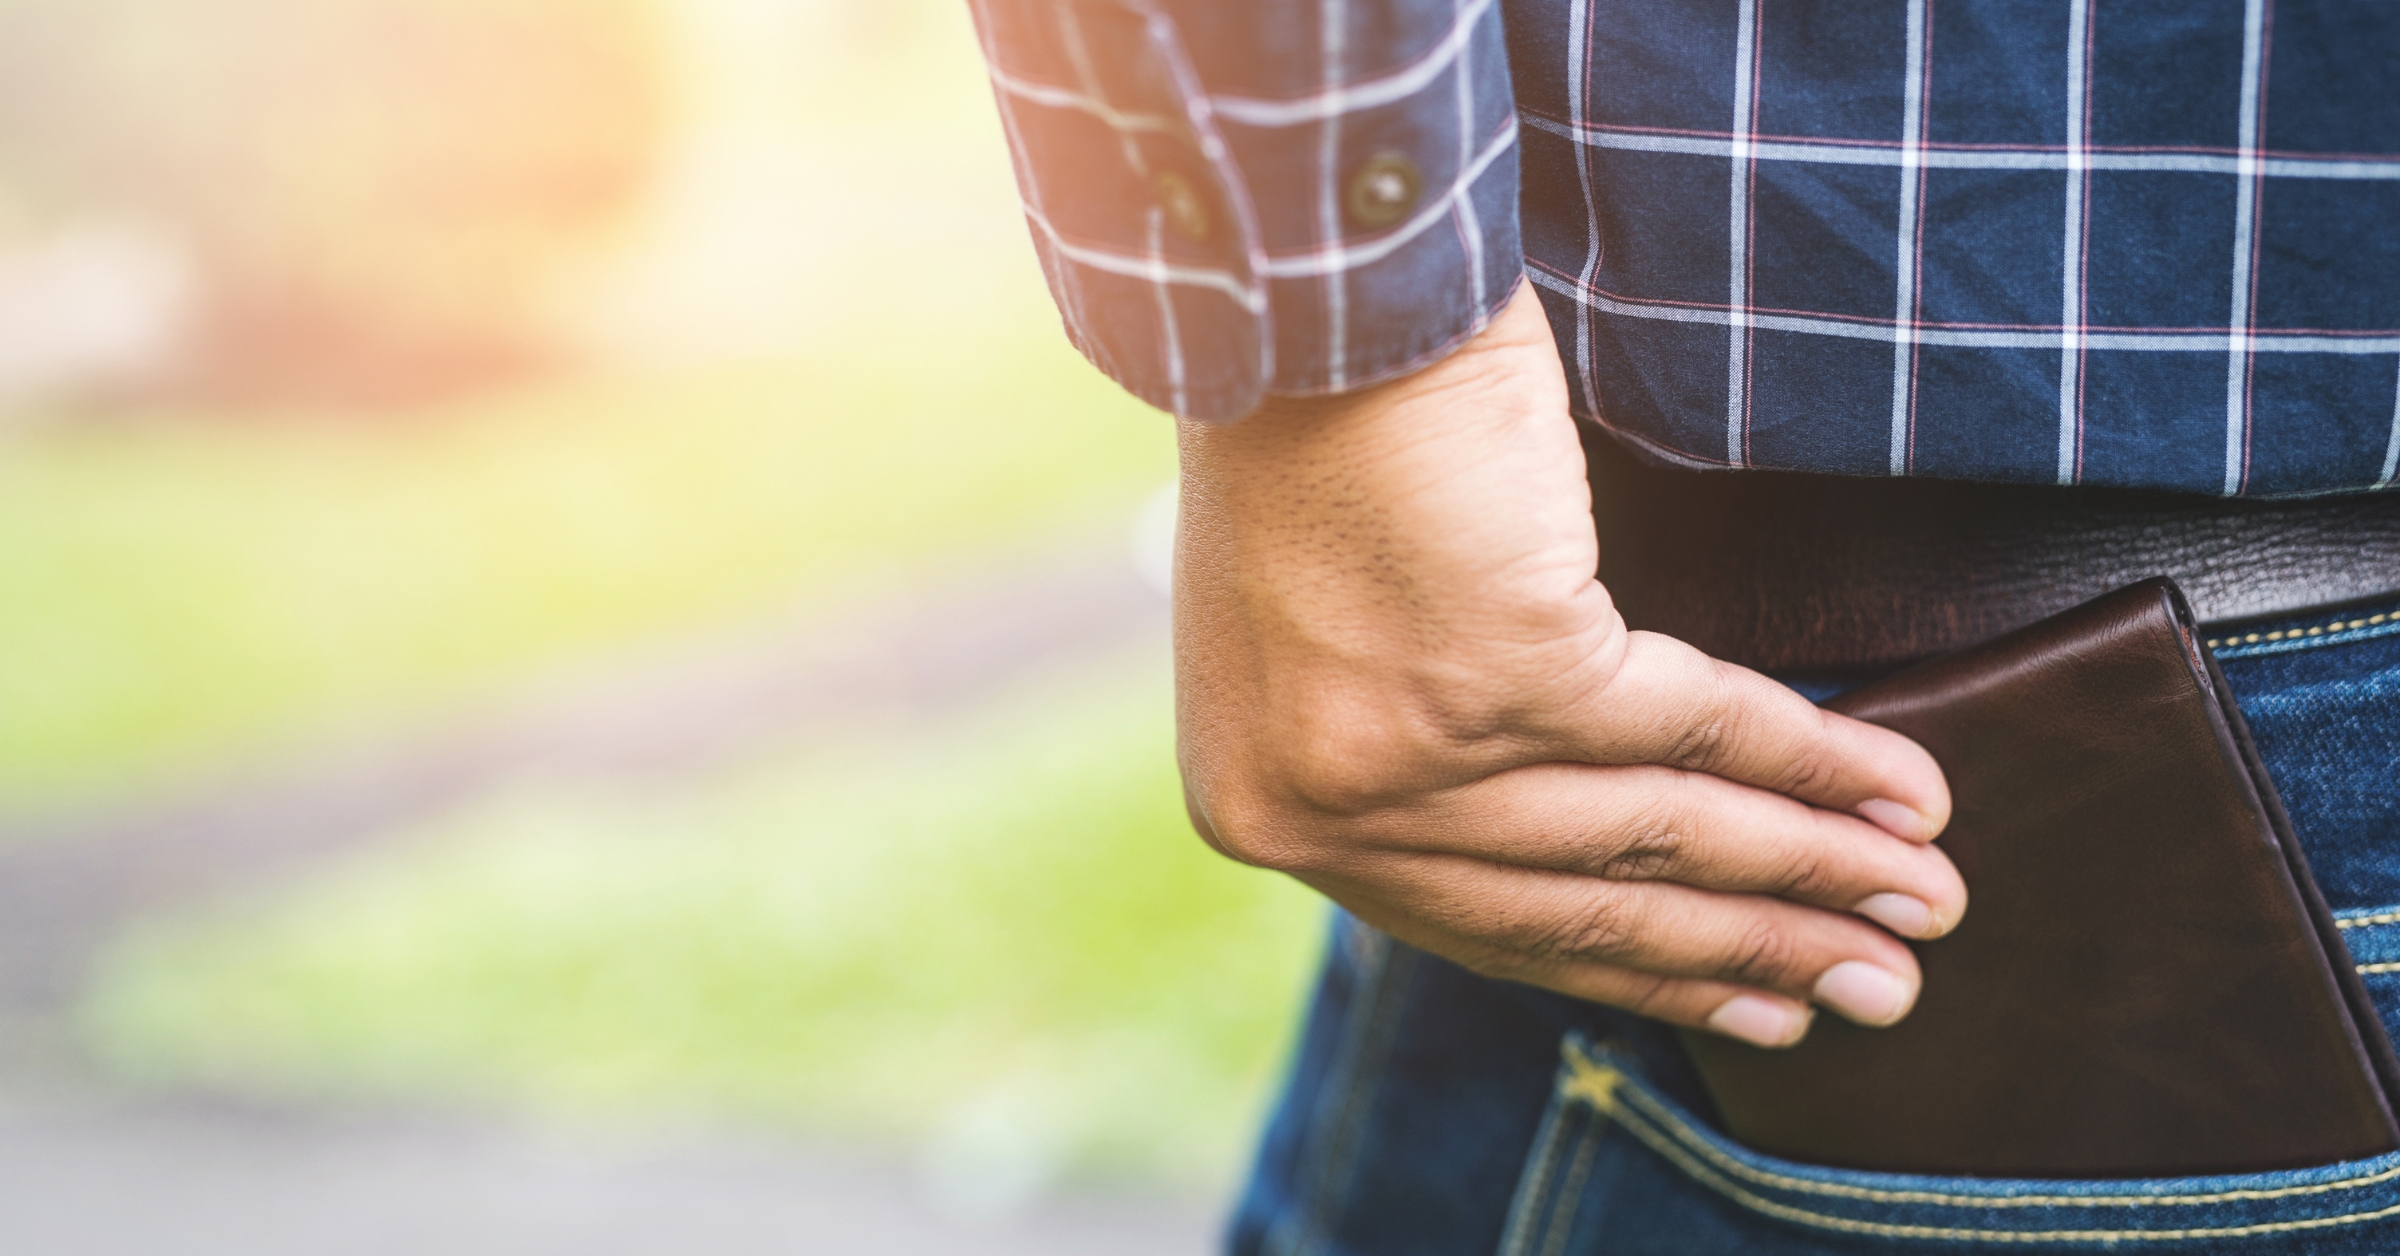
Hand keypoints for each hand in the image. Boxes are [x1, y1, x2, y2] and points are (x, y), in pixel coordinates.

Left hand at [1172, 281, 1964, 1046]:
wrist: (1309, 299)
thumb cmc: (1318, 437)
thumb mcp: (1333, 640)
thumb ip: (1423, 753)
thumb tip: (1590, 835)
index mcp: (1270, 808)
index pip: (1489, 926)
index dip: (1647, 972)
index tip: (1756, 1003)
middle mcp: (1324, 807)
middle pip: (1587, 903)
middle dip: (1760, 947)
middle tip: (1883, 988)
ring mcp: (1409, 754)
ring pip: (1658, 833)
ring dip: (1816, 870)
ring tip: (1930, 900)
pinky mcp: (1501, 677)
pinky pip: (1695, 732)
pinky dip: (1815, 760)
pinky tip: (1902, 791)